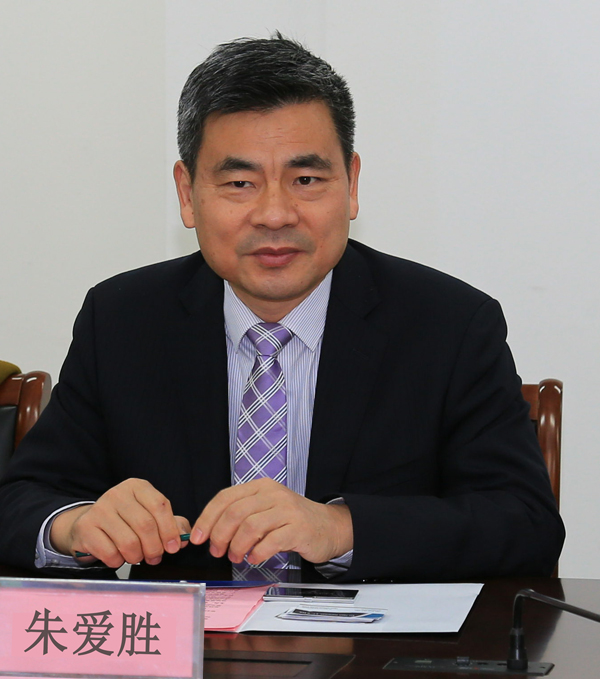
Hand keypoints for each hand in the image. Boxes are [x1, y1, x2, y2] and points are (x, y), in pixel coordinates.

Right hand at [49, 478, 190, 567]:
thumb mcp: (149, 515)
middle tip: (155, 557)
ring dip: (137, 557)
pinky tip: (118, 556)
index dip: (170, 529)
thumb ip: (171, 524)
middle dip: (155, 548)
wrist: (89, 525)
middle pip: (145, 525)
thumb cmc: (124, 520)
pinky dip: (118, 561)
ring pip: (129, 542)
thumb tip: (184, 537)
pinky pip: (110, 553)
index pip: (160, 505)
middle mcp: (117, 494)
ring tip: (137, 557)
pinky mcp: (86, 528)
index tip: (174, 546)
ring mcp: (100, 509)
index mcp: (137, 487)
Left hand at [190, 478, 352, 564]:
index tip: (198, 537)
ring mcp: (287, 510)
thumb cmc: (292, 520)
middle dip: (220, 535)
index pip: (225, 497)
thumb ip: (242, 515)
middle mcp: (273, 494)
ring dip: (237, 547)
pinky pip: (270, 542)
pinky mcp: (298, 529)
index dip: (207, 518)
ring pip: (250, 527)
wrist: (329, 526)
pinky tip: (254, 558)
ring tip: (236, 556)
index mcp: (261, 487)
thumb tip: (209, 532)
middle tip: (217, 551)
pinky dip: (257, 553)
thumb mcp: (266, 508)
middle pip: (235, 513)